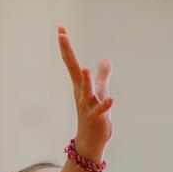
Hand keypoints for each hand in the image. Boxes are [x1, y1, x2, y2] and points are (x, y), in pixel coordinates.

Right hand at [57, 25, 113, 153]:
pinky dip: (105, 105)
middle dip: (68, 53)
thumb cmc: (95, 116)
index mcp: (81, 86)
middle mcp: (81, 93)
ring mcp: (88, 106)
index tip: (61, 29)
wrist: (90, 142)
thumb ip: (103, 76)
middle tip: (61, 36)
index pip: (72, 63)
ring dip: (86, 82)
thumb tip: (105, 60)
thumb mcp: (100, 92)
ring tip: (85, 69)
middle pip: (74, 70)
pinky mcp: (97, 118)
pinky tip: (112, 99)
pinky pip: (101, 111)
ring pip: (86, 92)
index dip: (66, 46)